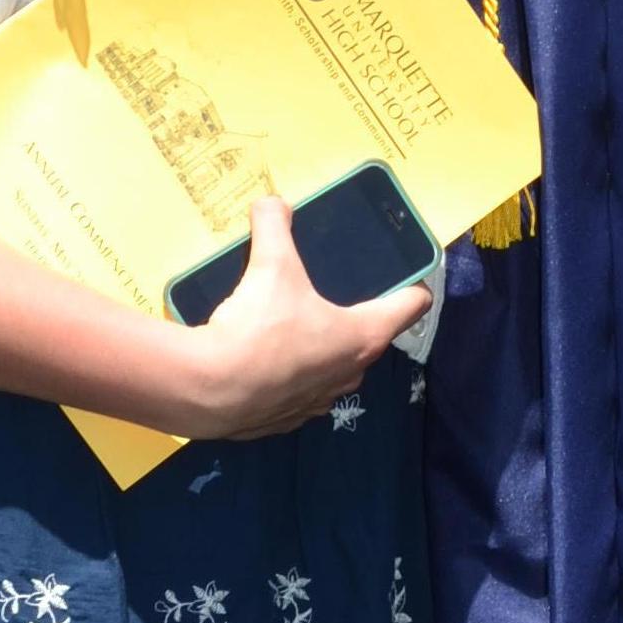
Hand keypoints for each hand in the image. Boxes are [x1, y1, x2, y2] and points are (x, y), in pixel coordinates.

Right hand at [168, 197, 430, 440]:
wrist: (209, 391)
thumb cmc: (258, 328)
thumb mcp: (269, 265)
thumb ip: (274, 227)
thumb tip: (271, 202)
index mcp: (364, 335)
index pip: (413, 305)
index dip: (413, 282)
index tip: (404, 270)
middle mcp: (352, 372)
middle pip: (370, 335)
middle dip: (356, 313)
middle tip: (331, 287)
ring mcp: (321, 402)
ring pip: (334, 366)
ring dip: (321, 346)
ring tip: (292, 320)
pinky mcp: (288, 420)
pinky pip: (300, 389)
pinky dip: (289, 372)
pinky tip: (264, 356)